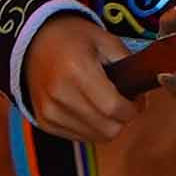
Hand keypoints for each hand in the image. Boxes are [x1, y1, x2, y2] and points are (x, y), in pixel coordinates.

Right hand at [20, 13, 137, 144]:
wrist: (34, 41)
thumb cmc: (73, 38)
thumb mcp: (105, 40)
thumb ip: (128, 65)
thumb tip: (141, 94)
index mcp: (78, 70)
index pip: (113, 108)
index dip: (132, 109)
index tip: (136, 101)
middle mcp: (60, 94)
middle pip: (107, 129)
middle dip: (122, 119)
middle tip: (122, 102)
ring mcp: (50, 111)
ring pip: (95, 137)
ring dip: (106, 124)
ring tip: (103, 103)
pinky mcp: (44, 122)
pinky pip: (79, 137)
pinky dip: (90, 127)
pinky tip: (88, 108)